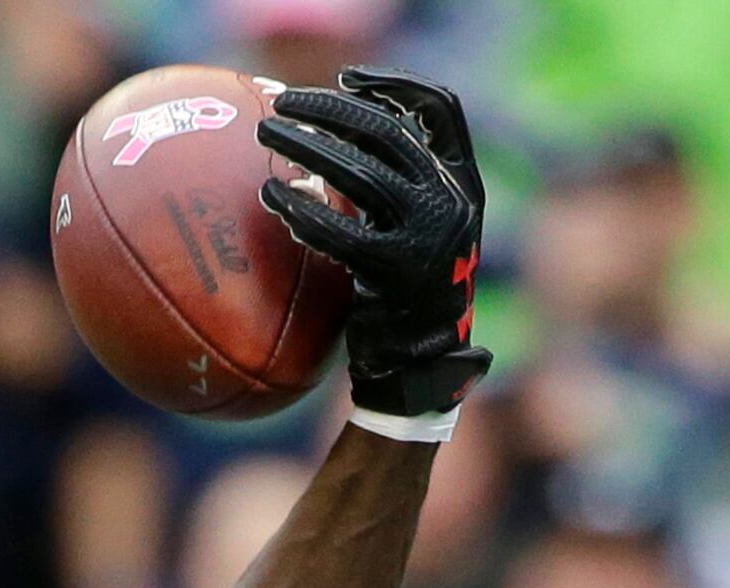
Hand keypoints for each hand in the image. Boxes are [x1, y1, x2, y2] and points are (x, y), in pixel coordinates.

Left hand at [257, 68, 489, 421]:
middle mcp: (453, 200)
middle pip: (389, 129)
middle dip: (332, 107)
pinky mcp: (395, 270)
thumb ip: (395, 186)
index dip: (396, 84)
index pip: (442, 109)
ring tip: (266, 134)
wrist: (421, 368)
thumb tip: (332, 139)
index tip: (349, 77)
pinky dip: (299, 209)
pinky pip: (337, 229)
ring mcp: (428, 234)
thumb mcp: (416, 231)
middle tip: (284, 102)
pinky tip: (269, 197)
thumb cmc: (404, 297)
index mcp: (463, 183)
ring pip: (361, 171)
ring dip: (307, 145)